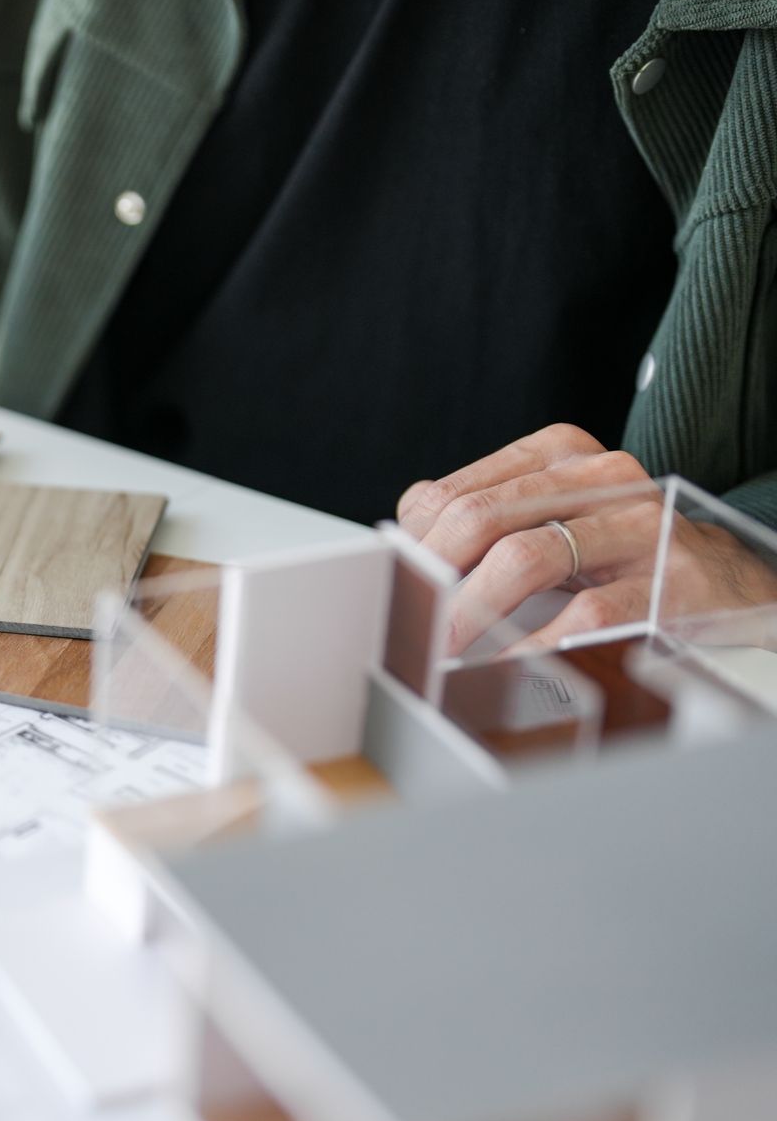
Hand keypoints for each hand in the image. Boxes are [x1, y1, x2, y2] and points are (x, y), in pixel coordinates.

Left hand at [396, 424, 776, 653]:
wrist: (729, 579)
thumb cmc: (619, 552)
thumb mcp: (552, 518)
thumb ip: (483, 521)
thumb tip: (403, 549)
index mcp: (556, 453)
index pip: (455, 492)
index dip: (413, 545)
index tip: (392, 586)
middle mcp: (598, 476)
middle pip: (481, 518)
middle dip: (432, 576)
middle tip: (408, 620)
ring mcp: (637, 524)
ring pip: (525, 557)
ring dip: (471, 611)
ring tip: (444, 649)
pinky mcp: (668, 578)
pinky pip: (584, 614)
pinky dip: (534, 645)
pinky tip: (505, 667)